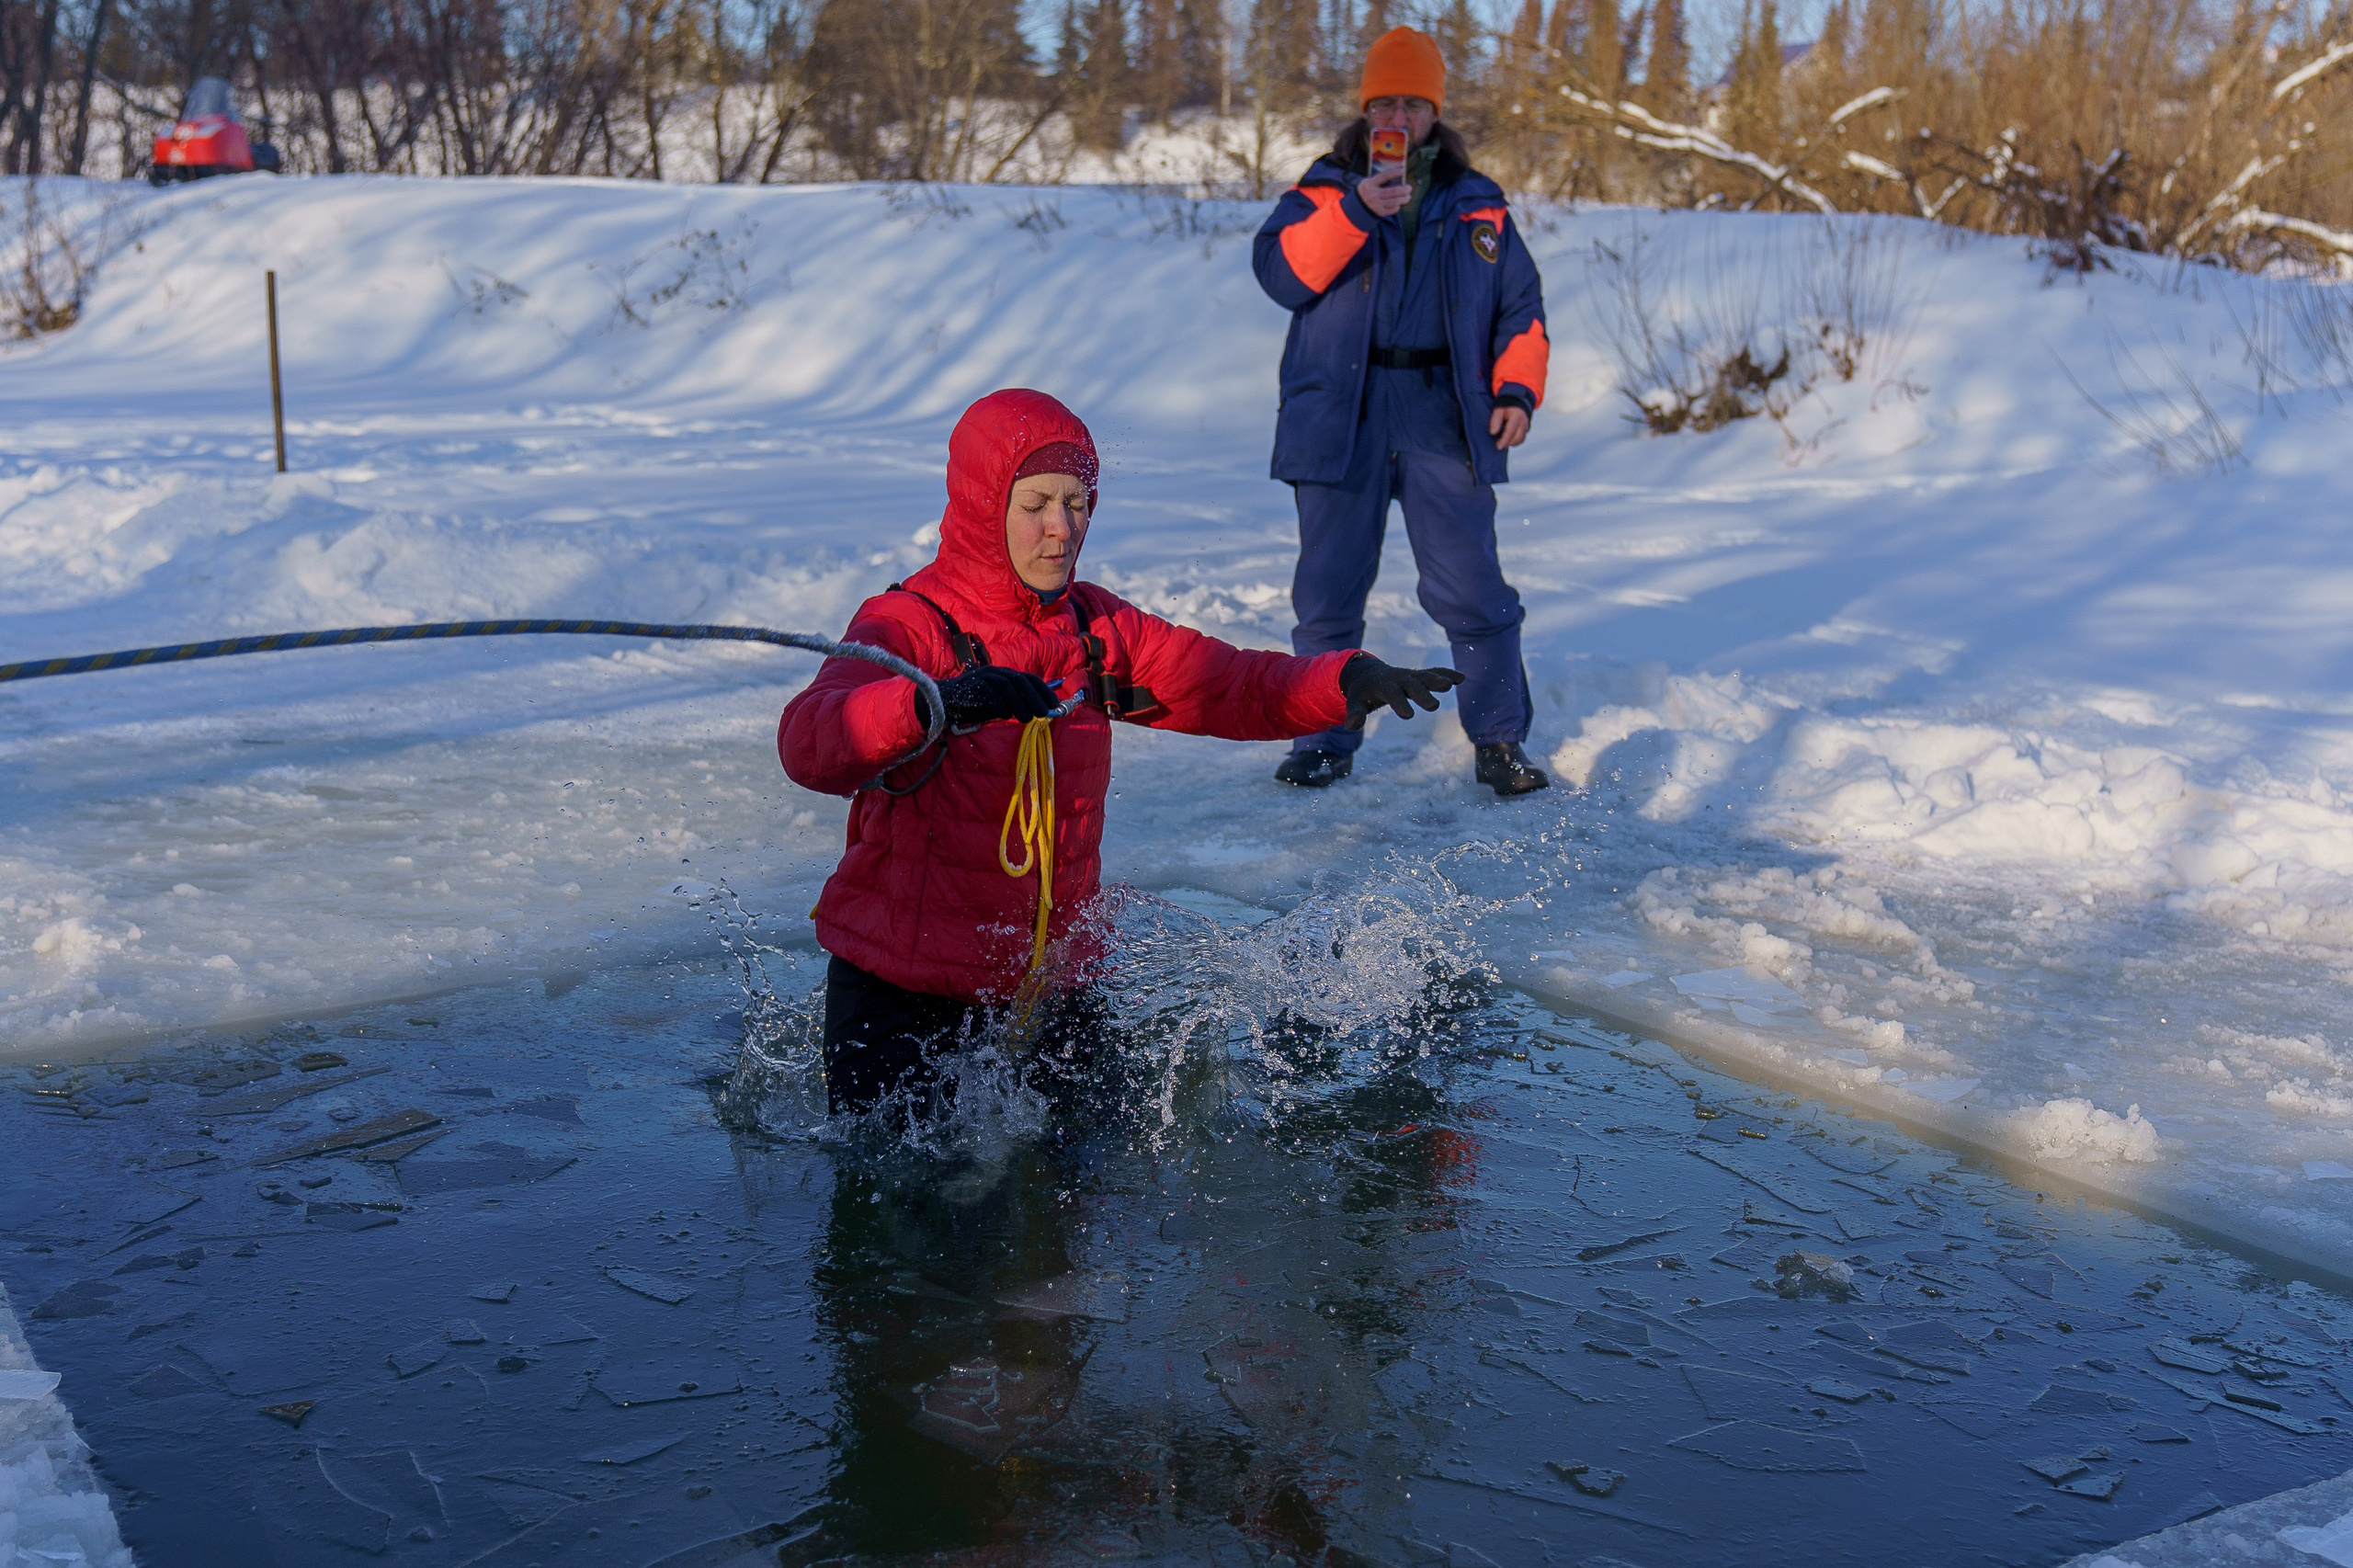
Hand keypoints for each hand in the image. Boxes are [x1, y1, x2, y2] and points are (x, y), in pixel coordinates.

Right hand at [919, 666, 1058, 729]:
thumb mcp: (997, 705)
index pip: (1028, 678)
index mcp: (1003, 674)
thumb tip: (1037, 712)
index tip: (1054, 705)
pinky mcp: (971, 685)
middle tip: (1044, 713)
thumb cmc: (972, 705)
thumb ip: (1014, 705)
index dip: (1043, 690)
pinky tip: (1005, 715)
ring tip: (1027, 719)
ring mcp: (982, 676)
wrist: (941, 702)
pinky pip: (989, 692)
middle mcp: (995, 672)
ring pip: (1007, 685)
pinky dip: (999, 704)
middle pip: (1020, 680)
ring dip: (1019, 702)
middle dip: (1034, 697)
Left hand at [1339, 655, 1464, 728]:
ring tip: (1450, 685)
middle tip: (1433, 707)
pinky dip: (1447, 674)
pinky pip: (1435, 673)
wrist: (1368, 674)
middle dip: (1422, 694)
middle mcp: (1399, 678)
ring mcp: (1411, 676)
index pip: (1392, 694)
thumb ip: (1355, 713)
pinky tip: (1461, 678)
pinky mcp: (1420, 676)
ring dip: (1438, 679)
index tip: (1408, 716)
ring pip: (1425, 676)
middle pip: (1412, 685)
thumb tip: (1351, 726)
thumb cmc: (1362, 693)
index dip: (1399, 704)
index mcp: (1384, 685)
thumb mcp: (1355, 703)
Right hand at [1358, 167, 1410, 218]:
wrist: (1356, 206)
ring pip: (1394, 202)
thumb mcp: (1368, 182)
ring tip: (1408, 197)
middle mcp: (1373, 194)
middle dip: (1403, 189)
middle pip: (1392, 191)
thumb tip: (1397, 177)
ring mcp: (1376, 204)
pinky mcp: (1379, 212)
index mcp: (1370, 184)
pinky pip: (1391, 210)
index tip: (1403, 170)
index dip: (1395, 172)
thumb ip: (1380, 180)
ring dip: (1404, 199)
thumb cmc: (1367, 191)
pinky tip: (1399, 204)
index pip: (1384, 176)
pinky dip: (1397, 207)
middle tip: (1409, 188)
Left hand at [1490, 404, 1530, 448]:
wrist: (1516, 402)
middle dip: (1507, 444)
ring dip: (1511, 443)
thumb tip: (1492, 433)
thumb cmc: (1505, 407)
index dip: (1504, 440)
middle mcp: (1523, 422)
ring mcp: (1526, 426)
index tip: (1498, 446)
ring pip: (1520, 440)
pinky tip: (1507, 441)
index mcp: (1516, 416)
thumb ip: (1495, 420)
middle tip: (1498, 446)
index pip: (1510, 431)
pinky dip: (1514, 442)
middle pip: (1517, 438)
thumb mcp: (1498, 410)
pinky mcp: (1526, 430)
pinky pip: (1521, 440)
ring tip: (1502, 443)